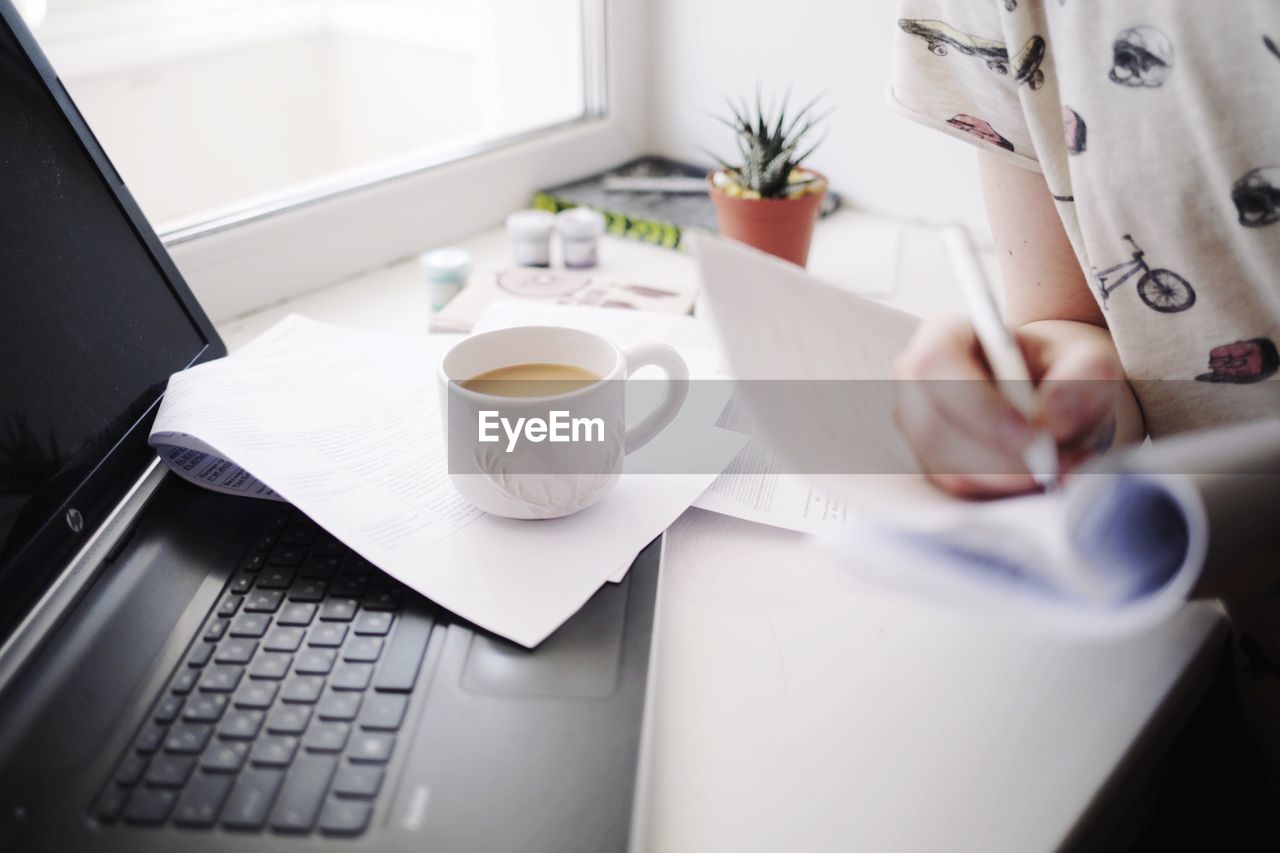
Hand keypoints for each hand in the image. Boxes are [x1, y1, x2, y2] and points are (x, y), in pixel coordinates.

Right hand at [892, 316, 1132, 497]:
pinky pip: (958, 491)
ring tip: (1063, 468)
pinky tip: (1044, 478)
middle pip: (932, 427)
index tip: (1031, 434)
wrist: (1055, 394)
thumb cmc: (1064, 367)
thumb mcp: (1090, 359)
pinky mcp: (932, 466)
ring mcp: (918, 428)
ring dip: (1007, 479)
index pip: (934, 366)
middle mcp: (918, 383)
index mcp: (944, 336)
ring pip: (945, 467)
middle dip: (996, 458)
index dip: (976, 404)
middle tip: (1055, 465)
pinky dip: (1005, 493)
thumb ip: (1082, 376)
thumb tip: (1050, 419)